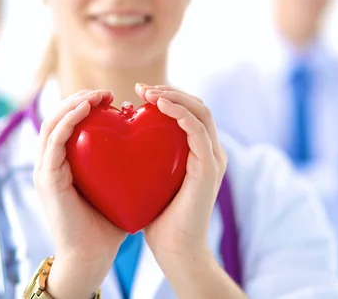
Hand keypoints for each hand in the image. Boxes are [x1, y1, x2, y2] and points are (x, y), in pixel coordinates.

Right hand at [33, 90, 126, 297]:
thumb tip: (155, 145)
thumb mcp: (120, 186)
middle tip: (105, 92)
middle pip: (58, 116)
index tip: (113, 97)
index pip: (70, 123)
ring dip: (73, 103)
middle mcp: (52, 163)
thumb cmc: (109, 224)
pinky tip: (86, 109)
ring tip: (96, 95)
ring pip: (51, 123)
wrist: (91, 257)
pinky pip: (53, 141)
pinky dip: (68, 120)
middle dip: (80, 97)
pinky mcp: (46, 179)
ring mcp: (45, 170)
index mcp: (66, 163)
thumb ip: (129, 165)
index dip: (87, 104)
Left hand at [138, 84, 244, 298]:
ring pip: (201, 112)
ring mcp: (213, 159)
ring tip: (147, 92)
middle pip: (198, 106)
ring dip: (174, 96)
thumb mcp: (152, 180)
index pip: (190, 113)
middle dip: (170, 91)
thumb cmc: (159, 220)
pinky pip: (198, 130)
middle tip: (141, 88)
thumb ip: (148, 159)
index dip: (168, 97)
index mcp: (200, 154)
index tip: (139, 93)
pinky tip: (158, 106)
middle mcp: (212, 152)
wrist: (175, 250)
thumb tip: (123, 141)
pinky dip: (179, 113)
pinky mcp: (209, 167)